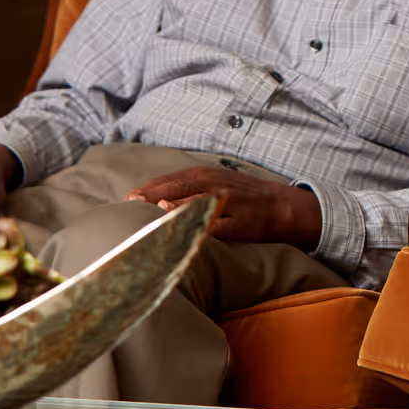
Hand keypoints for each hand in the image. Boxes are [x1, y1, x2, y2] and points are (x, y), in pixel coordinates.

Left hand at [126, 169, 321, 247]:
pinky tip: (180, 233)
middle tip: (128, 209)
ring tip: (145, 220)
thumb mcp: (216, 184)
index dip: (146, 189)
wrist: (283, 207)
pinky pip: (214, 224)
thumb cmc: (244, 197)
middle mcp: (215, 184)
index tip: (126, 201)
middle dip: (150, 198)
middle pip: (176, 189)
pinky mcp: (239, 222)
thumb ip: (189, 190)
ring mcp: (228, 202)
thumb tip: (155, 201)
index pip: (170, 179)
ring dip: (168, 211)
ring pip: (192, 204)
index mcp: (207, 174)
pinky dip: (196, 227)